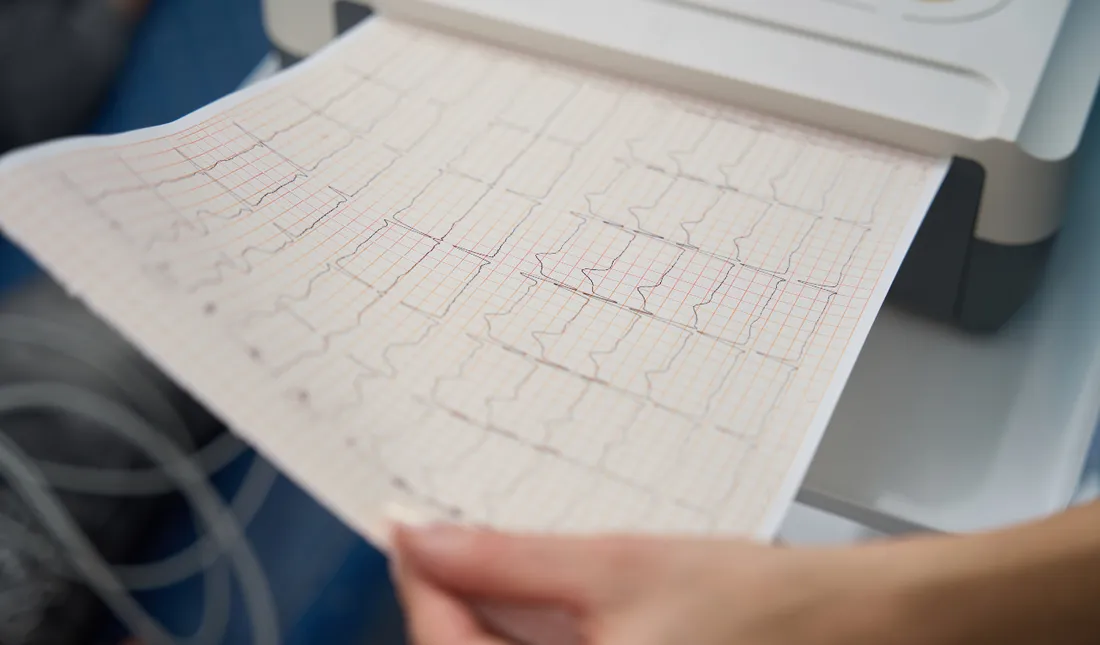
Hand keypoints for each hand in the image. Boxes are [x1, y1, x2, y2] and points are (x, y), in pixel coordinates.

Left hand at [389, 523, 915, 644]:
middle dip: (449, 612)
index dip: (421, 588)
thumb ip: (507, 558)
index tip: (410, 538)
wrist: (856, 629)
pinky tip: (536, 615)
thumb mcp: (618, 567)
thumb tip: (426, 539)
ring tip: (492, 572)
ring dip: (483, 633)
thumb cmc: (761, 609)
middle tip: (447, 549)